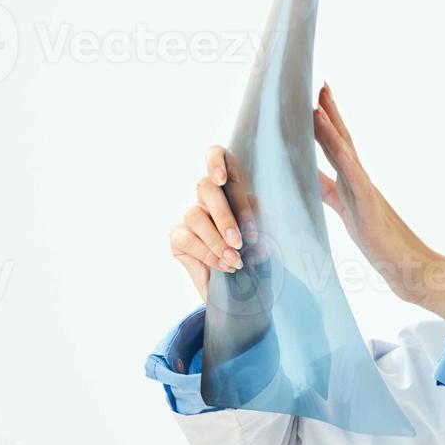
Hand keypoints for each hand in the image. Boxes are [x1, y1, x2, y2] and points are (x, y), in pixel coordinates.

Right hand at [168, 145, 260, 304]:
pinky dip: (208, 253)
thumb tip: (260, 220)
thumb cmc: (257, 257)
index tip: (223, 179)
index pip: (216, 156)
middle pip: (205, 188)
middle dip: (225, 215)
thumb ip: (262, 225)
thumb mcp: (266, 238)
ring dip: (217, 239)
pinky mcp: (178, 237)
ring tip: (236, 260)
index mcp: (232, 187)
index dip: (215, 160)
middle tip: (241, 241)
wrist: (244, 287)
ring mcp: (191, 217)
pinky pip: (187, 239)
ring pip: (195, 215)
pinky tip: (225, 265)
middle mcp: (208, 198)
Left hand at [312, 81, 444, 316]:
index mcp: (354, 184)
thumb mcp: (345, 212)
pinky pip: (356, 180)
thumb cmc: (379, 242)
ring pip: (347, 154)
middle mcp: (361, 182)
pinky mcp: (370, 208)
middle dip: (331, 113)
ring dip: (332, 129)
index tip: (315, 98)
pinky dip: (346, 160)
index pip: (336, 147)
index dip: (325, 124)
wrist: (409, 266)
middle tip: (321, 85)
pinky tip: (337, 144)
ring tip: (318, 105)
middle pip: (343, 140)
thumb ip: (327, 191)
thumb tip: (305, 177)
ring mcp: (367, 192)